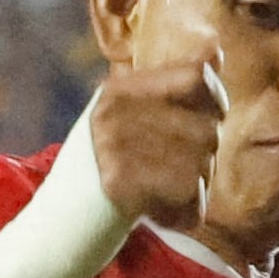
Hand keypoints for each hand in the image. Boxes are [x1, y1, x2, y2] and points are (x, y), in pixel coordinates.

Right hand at [83, 53, 226, 229]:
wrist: (62, 223)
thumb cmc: (106, 167)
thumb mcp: (128, 115)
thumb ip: (169, 85)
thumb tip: (216, 53)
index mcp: (117, 90)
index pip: (196, 76)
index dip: (216, 97)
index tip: (215, 116)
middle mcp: (114, 114)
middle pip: (207, 126)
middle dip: (206, 153)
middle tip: (180, 169)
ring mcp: (114, 148)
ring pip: (203, 162)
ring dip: (197, 182)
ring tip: (168, 189)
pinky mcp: (120, 186)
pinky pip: (189, 191)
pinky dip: (187, 208)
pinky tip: (163, 210)